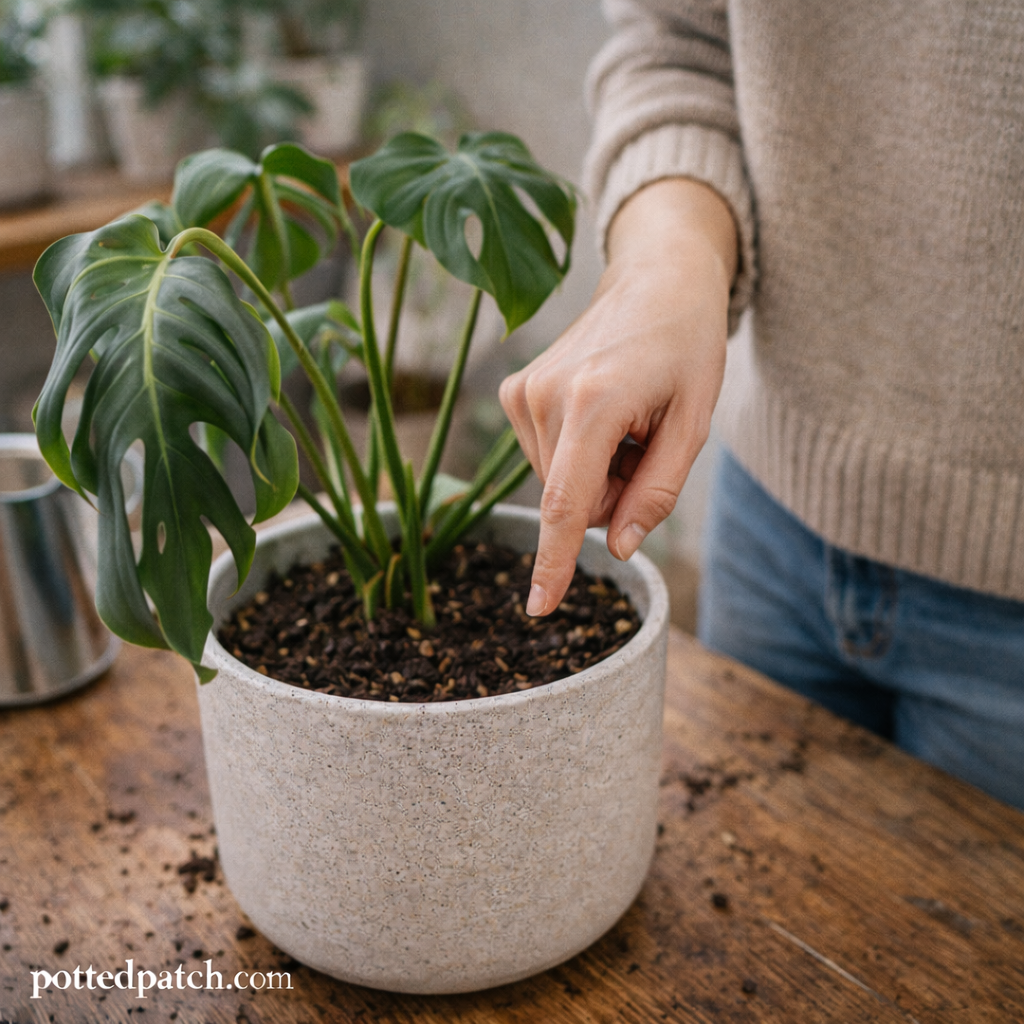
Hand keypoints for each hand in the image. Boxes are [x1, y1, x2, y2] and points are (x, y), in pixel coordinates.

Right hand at [499, 177, 737, 614]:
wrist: (657, 278)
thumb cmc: (687, 345)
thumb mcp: (694, 423)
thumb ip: (656, 492)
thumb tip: (615, 547)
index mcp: (595, 401)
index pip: (567, 502)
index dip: (555, 561)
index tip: (538, 608)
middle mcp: (545, 396)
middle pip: (574, 499)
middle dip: (613, 493)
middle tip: (648, 441)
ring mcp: (524, 391)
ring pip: (560, 483)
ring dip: (598, 470)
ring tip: (628, 419)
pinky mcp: (516, 391)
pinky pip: (547, 458)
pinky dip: (580, 453)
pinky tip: (603, 410)